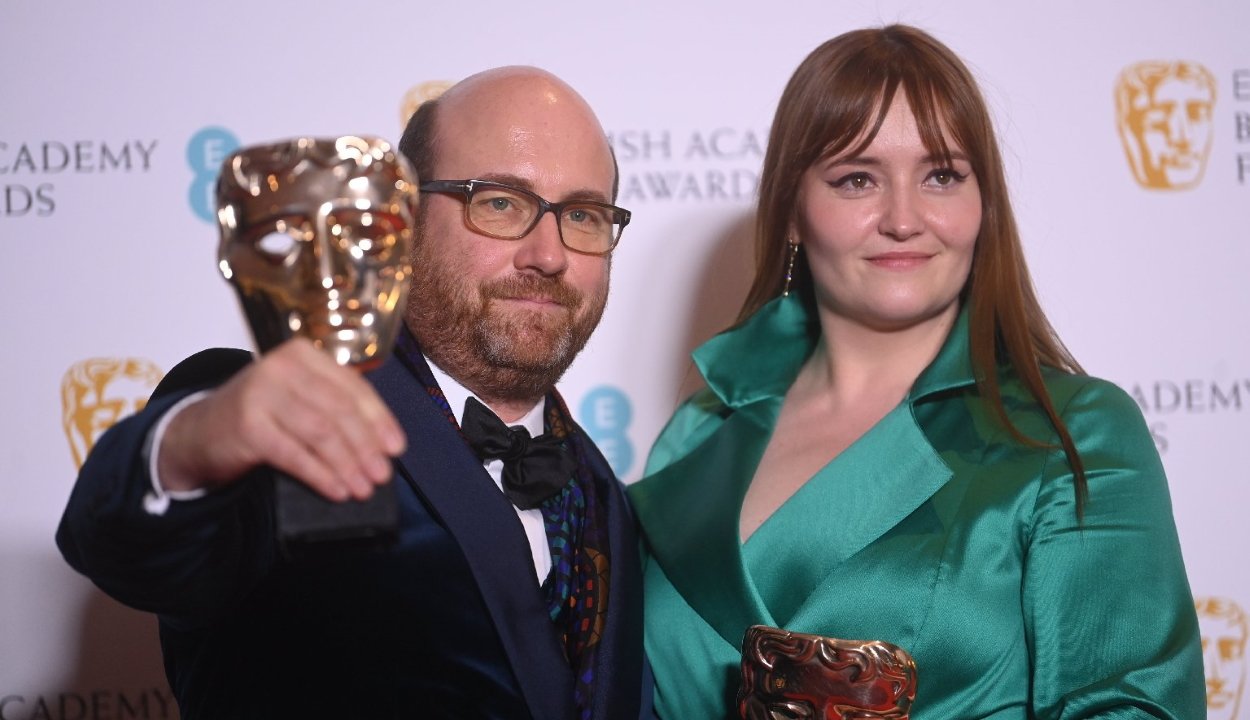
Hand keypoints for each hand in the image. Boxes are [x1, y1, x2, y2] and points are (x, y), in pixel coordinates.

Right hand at [156, 338, 405, 501]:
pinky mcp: (247, 425)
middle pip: (339, 411)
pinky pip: (294, 454)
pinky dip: (320, 474)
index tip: (396, 448)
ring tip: (363, 488)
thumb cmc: (261, 416)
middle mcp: (282, 367)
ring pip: (321, 432)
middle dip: (366, 447)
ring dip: (347, 464)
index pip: (352, 387)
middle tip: (382, 474)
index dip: (379, 419)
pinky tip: (336, 490)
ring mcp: (261, 394)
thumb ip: (335, 407)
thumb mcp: (299, 399)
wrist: (199, 432)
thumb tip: (384, 443)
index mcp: (303, 355)